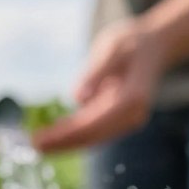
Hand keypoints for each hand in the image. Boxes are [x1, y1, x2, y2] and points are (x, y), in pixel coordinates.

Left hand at [33, 20, 167, 152]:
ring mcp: (129, 120)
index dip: (66, 133)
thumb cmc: (132, 43)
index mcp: (132, 98)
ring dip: (66, 143)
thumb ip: (96, 72)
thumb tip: (78, 98)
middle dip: (62, 143)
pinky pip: (96, 131)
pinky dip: (75, 135)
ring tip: (39, 144)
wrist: (155, 46)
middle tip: (33, 145)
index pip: (94, 123)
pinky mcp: (121, 119)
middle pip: (92, 135)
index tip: (42, 138)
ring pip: (93, 138)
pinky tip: (55, 136)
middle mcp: (133, 115)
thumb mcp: (112, 48)